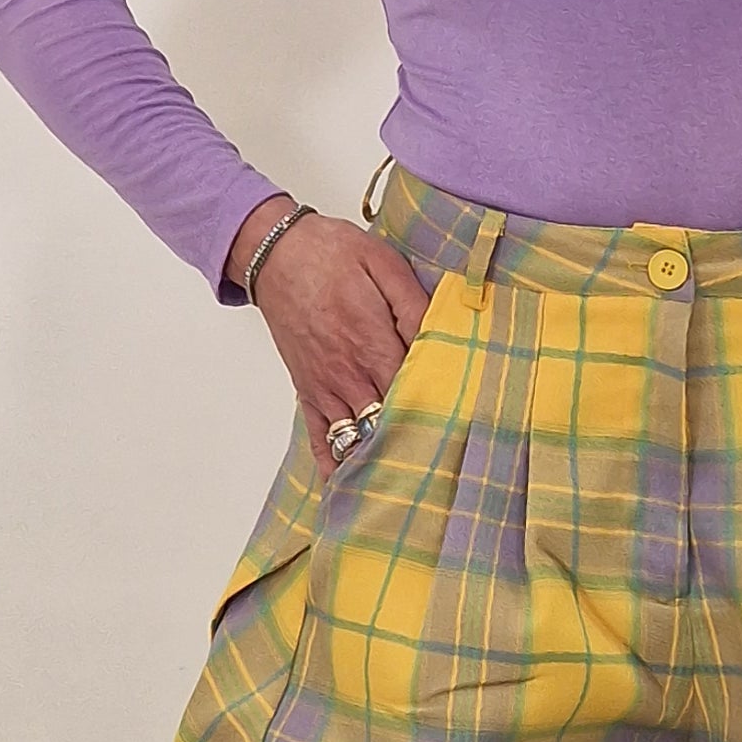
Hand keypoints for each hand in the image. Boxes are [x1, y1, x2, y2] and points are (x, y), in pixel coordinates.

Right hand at [228, 201, 433, 465]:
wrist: (276, 252)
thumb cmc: (332, 253)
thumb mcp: (383, 264)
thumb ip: (414, 305)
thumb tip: (443, 335)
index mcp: (374, 344)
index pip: (414, 393)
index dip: (440, 413)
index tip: (465, 430)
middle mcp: (349, 374)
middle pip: (388, 422)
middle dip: (416, 443)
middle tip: (446, 468)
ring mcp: (325, 387)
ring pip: (356, 438)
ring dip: (380, 460)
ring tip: (409, 488)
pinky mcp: (306, 391)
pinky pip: (319, 438)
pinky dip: (334, 465)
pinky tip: (350, 487)